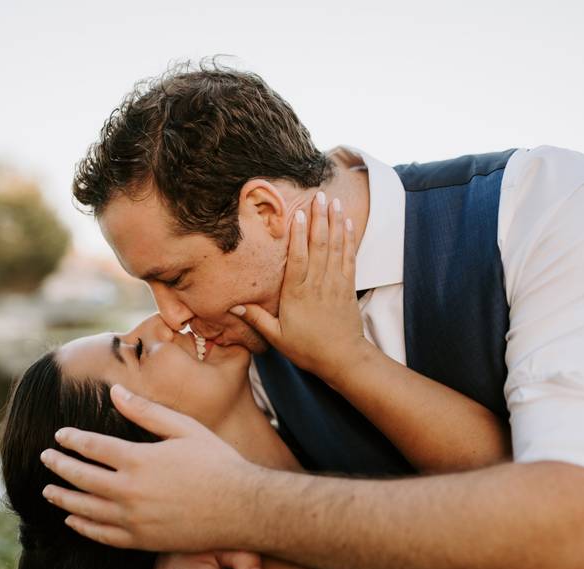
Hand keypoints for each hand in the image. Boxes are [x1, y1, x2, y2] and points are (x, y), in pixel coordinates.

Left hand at [40, 384, 261, 551]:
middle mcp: (130, 491)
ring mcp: (134, 520)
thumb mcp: (184, 428)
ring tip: (47, 491)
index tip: (59, 435)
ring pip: (85, 509)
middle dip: (59, 466)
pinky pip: (102, 535)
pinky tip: (73, 519)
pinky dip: (83, 526)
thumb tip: (114, 391)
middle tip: (45, 458)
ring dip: (63, 498)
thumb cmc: (217, 462)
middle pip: (81, 477)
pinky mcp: (142, 541)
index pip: (92, 447)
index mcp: (139, 459)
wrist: (241, 508)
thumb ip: (146, 411)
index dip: (72, 440)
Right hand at [231, 191, 369, 383]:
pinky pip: (349, 257)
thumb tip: (234, 305)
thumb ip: (256, 318)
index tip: (297, 215)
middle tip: (318, 196)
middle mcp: (318, 285)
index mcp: (297, 295)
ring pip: (335, 247)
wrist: (343, 359)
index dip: (298, 236)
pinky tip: (347, 223)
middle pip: (319, 246)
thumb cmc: (307, 349)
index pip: (298, 260)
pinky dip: (348, 238)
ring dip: (334, 222)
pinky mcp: (348, 287)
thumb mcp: (277, 337)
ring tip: (333, 200)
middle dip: (319, 219)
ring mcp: (335, 284)